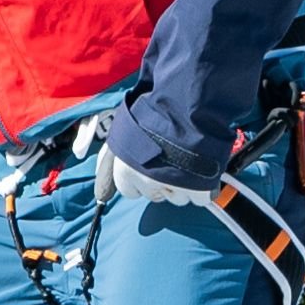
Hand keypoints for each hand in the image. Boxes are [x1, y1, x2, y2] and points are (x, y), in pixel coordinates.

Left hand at [77, 113, 229, 212]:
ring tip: (187, 160)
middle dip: (161, 183)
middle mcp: (146, 182)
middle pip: (154, 196)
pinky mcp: (197, 191)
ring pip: (178, 198)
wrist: (186, 106)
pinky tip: (202, 167)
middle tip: (170, 159)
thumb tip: (101, 193)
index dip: (139, 179)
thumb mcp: (122, 130)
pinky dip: (203, 187)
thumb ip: (109, 160)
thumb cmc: (152, 111)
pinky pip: (199, 198)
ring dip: (183, 185)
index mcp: (125, 170)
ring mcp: (172, 188)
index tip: (148, 167)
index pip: (128, 191)